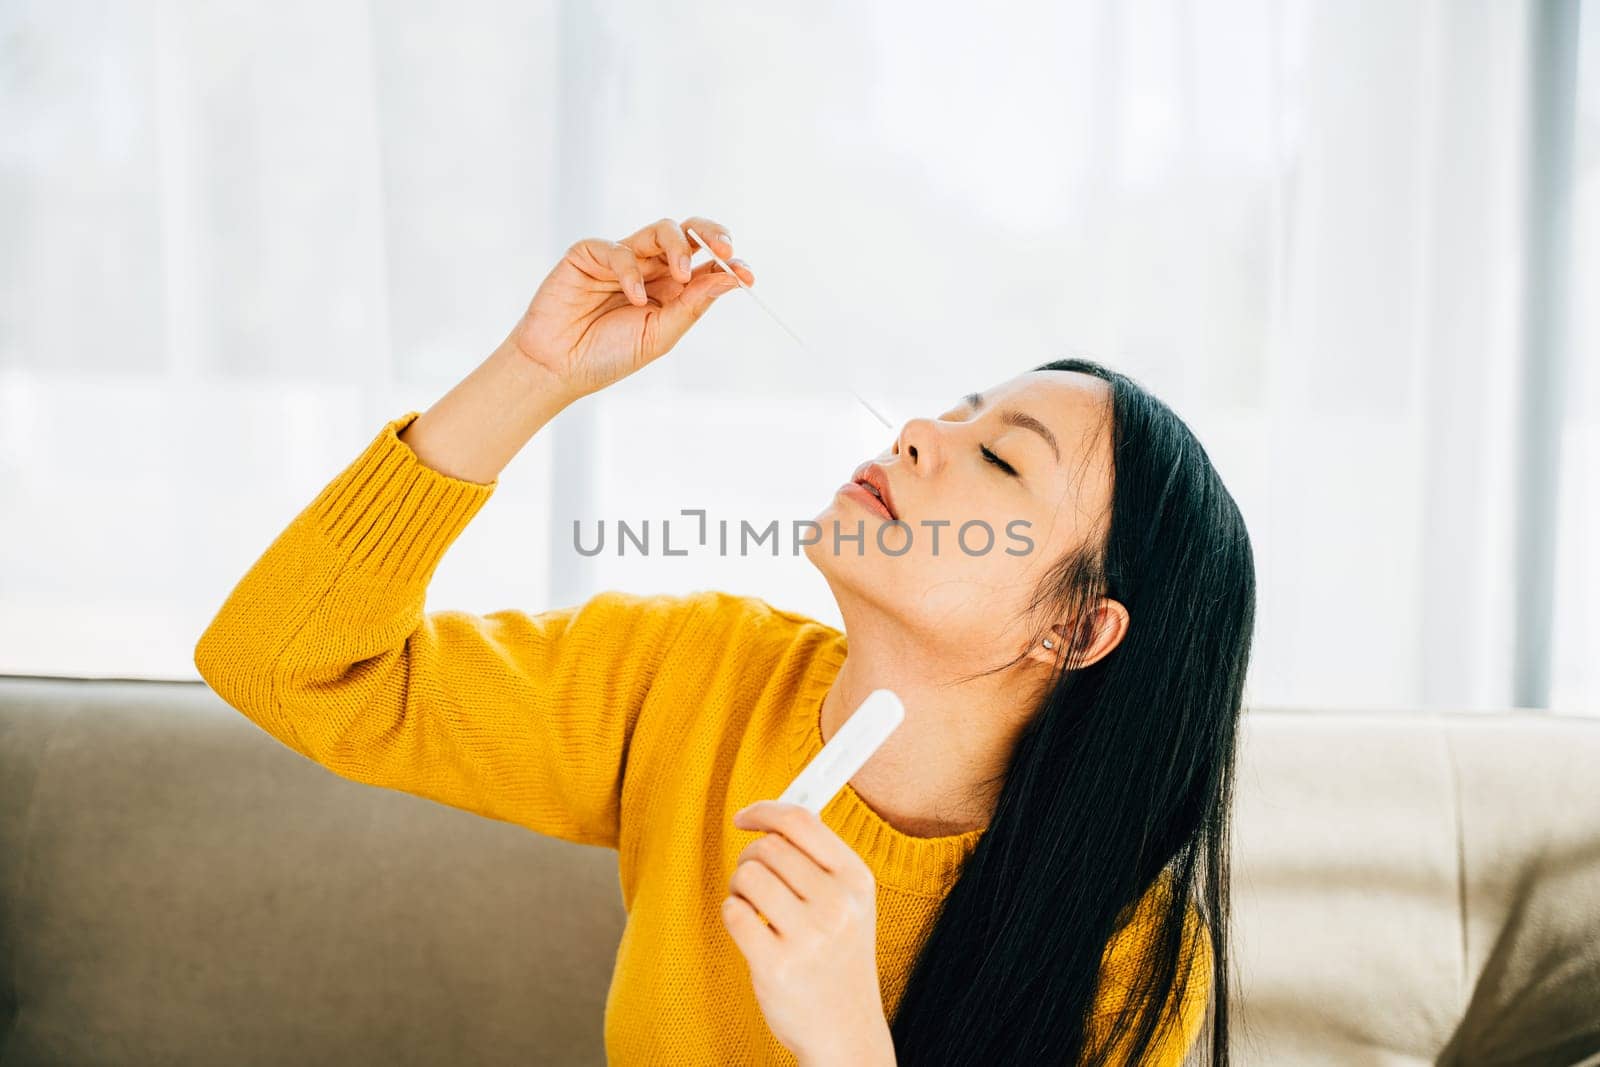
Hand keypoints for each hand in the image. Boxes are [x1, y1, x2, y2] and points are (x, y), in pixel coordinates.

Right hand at [506, 215, 755, 401]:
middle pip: (689, 234)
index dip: (730, 264)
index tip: (747, 275)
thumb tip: (730, 279)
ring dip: (676, 247)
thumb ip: (692, 305)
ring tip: (679, 275)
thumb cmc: (607, 356)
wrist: (557, 368)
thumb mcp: (659, 335)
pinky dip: (630, 272)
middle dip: (711, 235)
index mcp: (671, 290)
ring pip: (660, 231)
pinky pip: (619, 250)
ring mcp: (621, 258)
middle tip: (726, 249)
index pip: (707, 265)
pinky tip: (632, 297)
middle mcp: (651, 269)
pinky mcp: (590, 254)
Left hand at [724, 801, 895, 1064]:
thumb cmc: (838, 961)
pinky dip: (733, 915)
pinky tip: (750, 930)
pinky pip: (734, 913)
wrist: (845, 1031)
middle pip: (769, 847)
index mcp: (856, 881)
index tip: (745, 816)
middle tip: (752, 880)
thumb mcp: (849, 905)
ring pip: (748, 875)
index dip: (765, 810)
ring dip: (739, 886)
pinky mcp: (777, 965)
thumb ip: (819, 860)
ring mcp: (809, 937)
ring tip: (753, 907)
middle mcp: (837, 905)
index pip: (803, 822)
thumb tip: (773, 816)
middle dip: (750, 858)